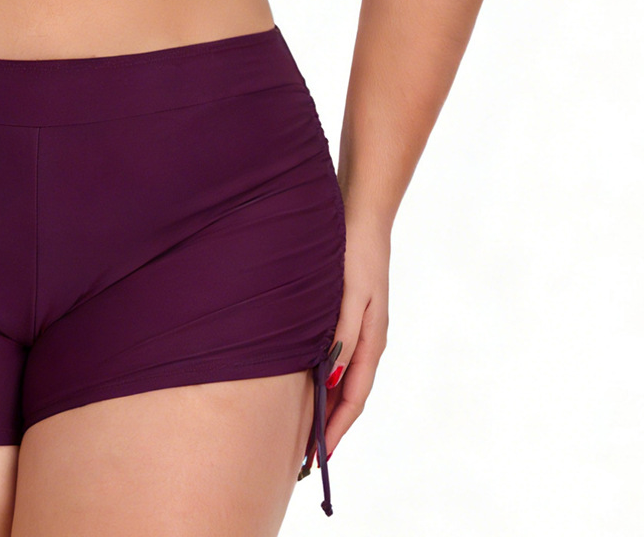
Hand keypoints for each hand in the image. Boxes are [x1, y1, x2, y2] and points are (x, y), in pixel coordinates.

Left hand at [306, 213, 389, 467]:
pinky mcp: (345, 315)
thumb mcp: (349, 294)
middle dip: (329, 426)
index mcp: (371, 341)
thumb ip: (342, 334)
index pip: (354, 398)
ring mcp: (358, 329)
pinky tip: (302, 382)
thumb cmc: (353, 253)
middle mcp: (366, 341)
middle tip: (304, 456)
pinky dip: (320, 377)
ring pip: (341, 378)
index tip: (318, 457)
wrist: (360, 216)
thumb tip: (331, 376)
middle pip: (348, 394)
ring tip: (301, 430)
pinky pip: (334, 358)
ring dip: (324, 405)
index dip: (336, 429)